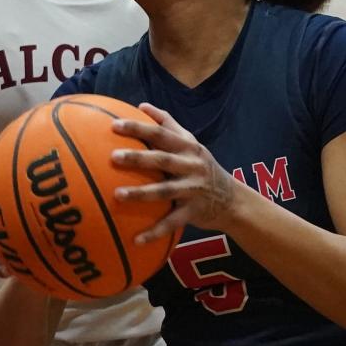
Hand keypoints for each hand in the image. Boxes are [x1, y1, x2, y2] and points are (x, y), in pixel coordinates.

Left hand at [110, 103, 239, 243]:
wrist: (233, 200)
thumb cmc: (202, 166)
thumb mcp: (191, 143)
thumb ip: (168, 124)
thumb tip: (142, 105)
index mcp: (187, 147)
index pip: (161, 133)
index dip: (139, 128)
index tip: (115, 125)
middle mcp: (191, 165)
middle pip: (162, 159)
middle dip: (138, 158)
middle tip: (113, 156)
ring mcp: (193, 189)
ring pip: (165, 191)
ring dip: (141, 193)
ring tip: (117, 195)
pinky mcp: (194, 212)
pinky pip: (172, 222)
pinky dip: (154, 232)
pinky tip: (135, 240)